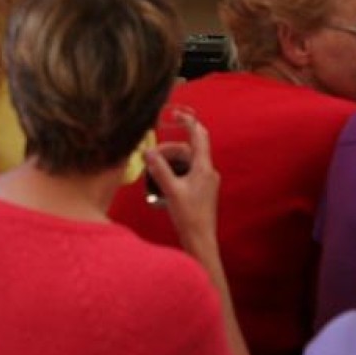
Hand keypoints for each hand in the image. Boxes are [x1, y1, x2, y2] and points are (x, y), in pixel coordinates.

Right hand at [146, 111, 218, 250]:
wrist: (200, 240)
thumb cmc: (189, 217)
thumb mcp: (171, 191)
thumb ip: (159, 170)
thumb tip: (148, 152)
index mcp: (204, 167)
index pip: (198, 136)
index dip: (188, 122)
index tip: (176, 114)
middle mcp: (207, 172)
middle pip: (187, 150)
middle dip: (169, 149)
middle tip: (151, 156)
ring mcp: (205, 182)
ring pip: (186, 163)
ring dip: (169, 163)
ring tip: (153, 171)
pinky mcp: (201, 191)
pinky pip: (186, 174)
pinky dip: (173, 173)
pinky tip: (160, 182)